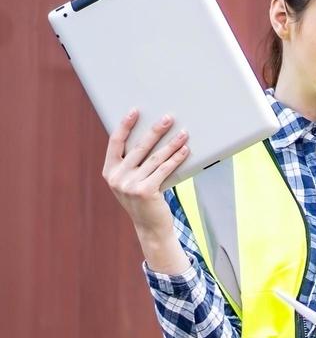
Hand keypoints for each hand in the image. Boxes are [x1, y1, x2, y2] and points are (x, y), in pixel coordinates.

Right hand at [103, 109, 189, 238]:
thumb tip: (151, 135)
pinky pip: (164, 169)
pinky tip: (185, 150)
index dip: (125, 125)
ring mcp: (130, 185)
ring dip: (172, 144)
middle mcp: (116, 177)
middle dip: (155, 130)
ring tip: (184, 133)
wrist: (150, 226)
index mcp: (109, 171)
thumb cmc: (143, 198)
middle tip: (168, 117)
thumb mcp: (131, 181)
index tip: (135, 111)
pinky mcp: (145, 191)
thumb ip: (132, 163)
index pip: (115, 142)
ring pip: (155, 158)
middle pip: (139, 147)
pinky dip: (176, 158)